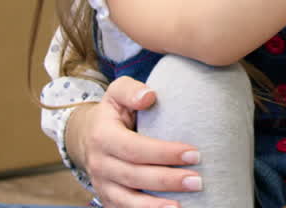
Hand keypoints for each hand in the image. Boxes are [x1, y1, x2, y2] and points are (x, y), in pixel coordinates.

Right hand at [70, 77, 201, 207]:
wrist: (87, 135)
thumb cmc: (113, 112)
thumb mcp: (117, 92)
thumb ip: (131, 90)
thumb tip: (149, 96)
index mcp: (103, 136)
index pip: (134, 148)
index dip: (164, 153)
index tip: (194, 153)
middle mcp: (99, 164)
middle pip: (134, 176)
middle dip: (167, 180)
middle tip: (198, 181)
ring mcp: (102, 184)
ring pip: (128, 200)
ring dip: (156, 205)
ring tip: (183, 205)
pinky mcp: (107, 198)